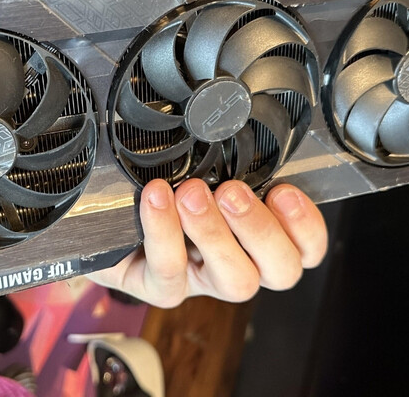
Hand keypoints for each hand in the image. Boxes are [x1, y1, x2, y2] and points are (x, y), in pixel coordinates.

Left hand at [87, 178, 326, 307]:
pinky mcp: (162, 289)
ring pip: (235, 280)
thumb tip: (233, 120)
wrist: (102, 215)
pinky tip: (156, 198)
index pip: (305, 247)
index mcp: (256, 234)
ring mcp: (202, 281)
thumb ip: (224, 157)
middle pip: (281, 270)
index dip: (306, 226)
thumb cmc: (159, 184)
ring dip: (217, 234)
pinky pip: (170, 271)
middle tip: (232, 192)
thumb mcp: (197, 165)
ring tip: (191, 194)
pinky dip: (164, 231)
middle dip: (262, 228)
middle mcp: (237, 262)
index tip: (284, 191)